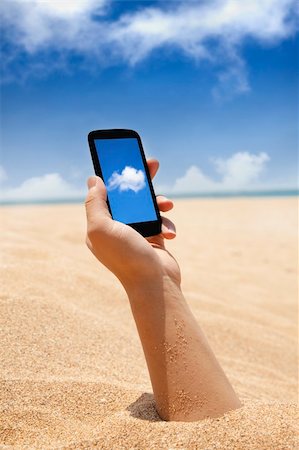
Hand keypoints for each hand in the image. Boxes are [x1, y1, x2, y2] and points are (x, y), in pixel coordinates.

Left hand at [85, 159, 180, 288]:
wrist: (155, 285)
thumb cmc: (126, 257)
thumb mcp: (101, 228)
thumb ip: (94, 203)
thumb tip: (92, 180)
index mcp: (100, 226)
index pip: (105, 194)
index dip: (114, 175)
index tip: (124, 159)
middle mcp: (116, 228)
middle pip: (128, 196)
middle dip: (141, 181)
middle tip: (152, 164)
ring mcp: (136, 233)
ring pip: (147, 207)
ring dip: (159, 203)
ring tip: (167, 204)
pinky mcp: (153, 238)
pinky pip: (161, 221)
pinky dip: (167, 223)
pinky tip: (169, 233)